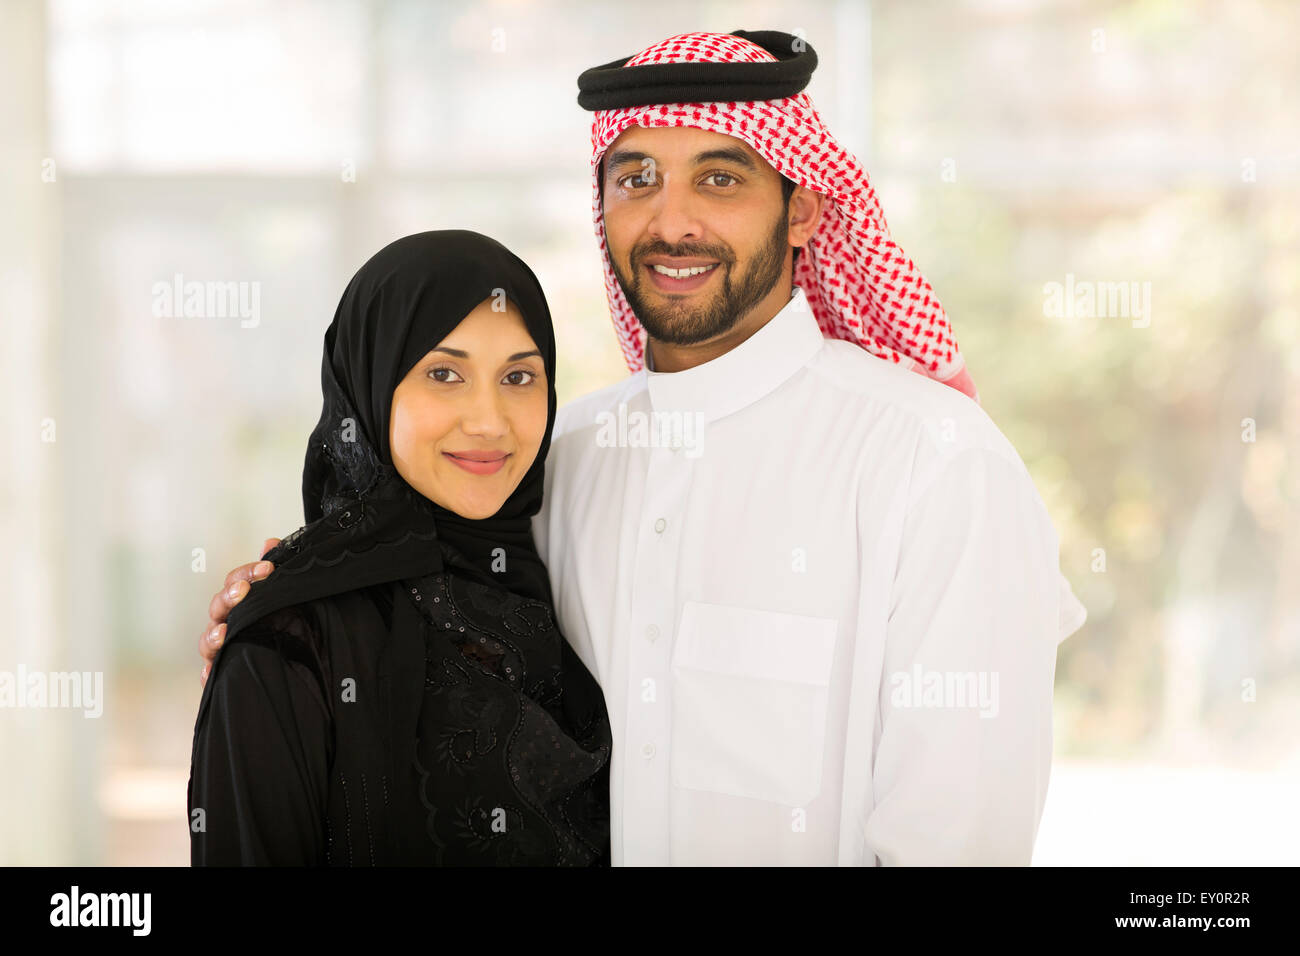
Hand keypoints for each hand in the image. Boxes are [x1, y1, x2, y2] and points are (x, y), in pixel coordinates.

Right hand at [199, 538, 279, 685]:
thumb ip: (272, 571)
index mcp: (239, 602)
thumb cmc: (274, 623)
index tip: (267, 568)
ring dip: (214, 634)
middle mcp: (227, 622)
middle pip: (219, 606)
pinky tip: (210, 672)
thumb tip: (271, 544)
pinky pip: (210, 674)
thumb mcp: (278, 596)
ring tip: (224, 632)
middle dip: (230, 597)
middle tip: (243, 591)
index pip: (236, 582)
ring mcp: (222, 647)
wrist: (288, 660)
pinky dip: (207, 673)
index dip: (249, 573)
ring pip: (209, 639)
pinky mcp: (223, 671)